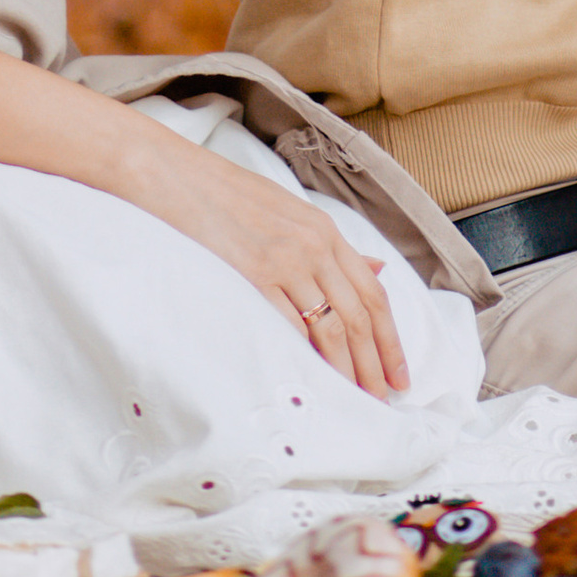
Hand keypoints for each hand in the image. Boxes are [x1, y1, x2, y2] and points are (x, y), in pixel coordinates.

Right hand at [114, 118, 409, 401]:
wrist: (176, 176)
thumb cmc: (229, 196)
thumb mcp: (289, 212)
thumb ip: (331, 246)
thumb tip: (376, 270)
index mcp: (325, 230)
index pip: (372, 293)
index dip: (391, 339)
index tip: (399, 374)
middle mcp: (314, 245)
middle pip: (358, 316)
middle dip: (375, 364)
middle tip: (384, 400)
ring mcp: (285, 261)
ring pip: (331, 328)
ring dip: (346, 371)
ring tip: (355, 400)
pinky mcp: (253, 275)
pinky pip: (290, 326)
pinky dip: (305, 358)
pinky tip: (313, 381)